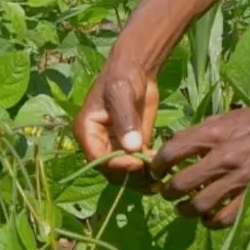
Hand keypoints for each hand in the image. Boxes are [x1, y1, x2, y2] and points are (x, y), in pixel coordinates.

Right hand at [74, 58, 159, 190]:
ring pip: (125, 174)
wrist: (137, 70)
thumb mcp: (122, 93)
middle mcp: (98, 144)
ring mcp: (115, 147)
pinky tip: (162, 170)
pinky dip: (148, 171)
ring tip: (159, 178)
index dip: (117, 165)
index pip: (98, 158)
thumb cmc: (123, 77)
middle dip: (131, 175)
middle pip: (111, 171)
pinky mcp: (132, 147)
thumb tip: (132, 148)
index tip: (138, 162)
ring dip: (141, 179)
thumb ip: (126, 119)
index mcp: (87, 131)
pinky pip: (137, 166)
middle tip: (153, 173)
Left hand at [152, 104, 249, 228]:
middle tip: (168, 192)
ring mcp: (238, 178)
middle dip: (168, 191)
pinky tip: (208, 217)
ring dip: (185, 210)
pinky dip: (210, 222)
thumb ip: (200, 133)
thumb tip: (174, 148)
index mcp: (214, 134)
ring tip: (184, 208)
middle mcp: (223, 157)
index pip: (172, 151)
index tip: (157, 171)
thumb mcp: (225, 118)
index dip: (158, 165)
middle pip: (181, 184)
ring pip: (199, 205)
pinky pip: (224, 218)